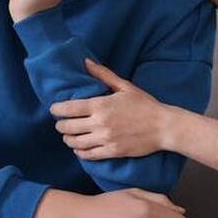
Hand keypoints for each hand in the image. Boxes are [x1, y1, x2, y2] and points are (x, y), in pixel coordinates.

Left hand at [51, 60, 174, 158]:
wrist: (163, 127)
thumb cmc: (145, 105)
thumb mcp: (125, 86)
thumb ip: (103, 74)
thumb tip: (86, 62)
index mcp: (101, 105)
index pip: (69, 108)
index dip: (57, 110)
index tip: (54, 109)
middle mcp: (100, 123)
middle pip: (68, 127)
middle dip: (61, 125)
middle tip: (61, 123)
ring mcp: (105, 139)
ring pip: (75, 143)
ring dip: (68, 139)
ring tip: (69, 136)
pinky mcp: (112, 152)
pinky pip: (88, 155)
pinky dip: (80, 152)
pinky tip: (80, 148)